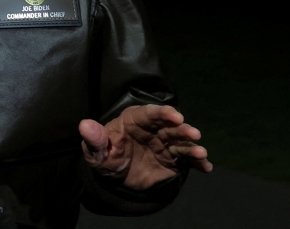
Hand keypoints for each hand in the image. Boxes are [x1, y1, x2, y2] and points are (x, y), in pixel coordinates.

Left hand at [79, 104, 211, 189]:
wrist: (117, 175)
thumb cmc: (106, 155)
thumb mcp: (96, 151)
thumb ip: (93, 139)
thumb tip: (84, 124)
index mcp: (135, 120)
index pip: (150, 113)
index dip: (163, 113)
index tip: (175, 116)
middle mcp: (154, 129)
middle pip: (170, 126)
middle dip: (182, 129)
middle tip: (193, 133)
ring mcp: (165, 144)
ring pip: (181, 142)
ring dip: (192, 146)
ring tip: (200, 152)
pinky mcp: (173, 160)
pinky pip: (187, 160)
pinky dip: (198, 163)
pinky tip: (206, 167)